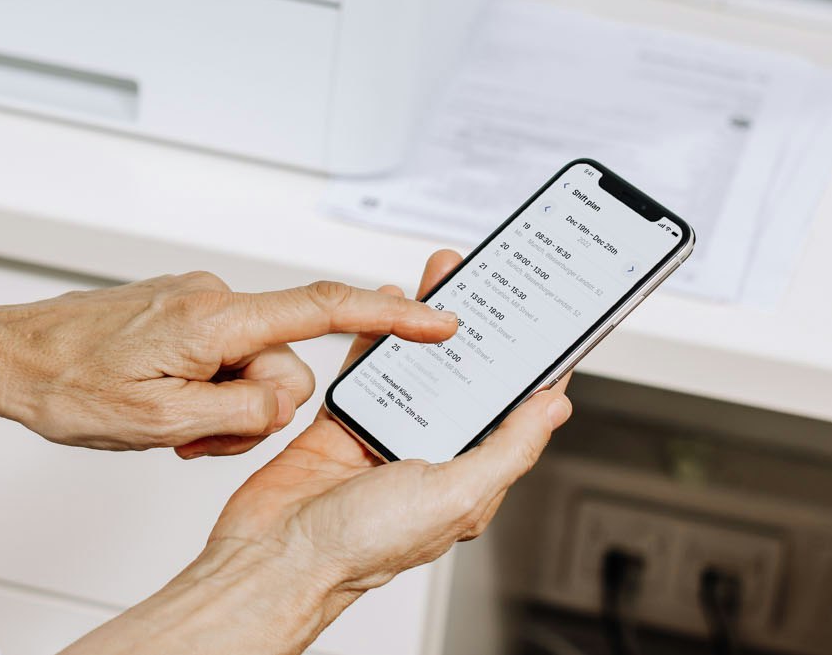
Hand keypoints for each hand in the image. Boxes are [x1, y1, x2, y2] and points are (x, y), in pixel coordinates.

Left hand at [0, 271, 458, 456]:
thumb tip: (284, 397)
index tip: (439, 318)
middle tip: (193, 438)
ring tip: (166, 426)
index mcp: (216, 318)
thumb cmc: (67, 385)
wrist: (8, 356)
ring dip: (221, 407)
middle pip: (283, 362)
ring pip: (249, 366)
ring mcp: (194, 300)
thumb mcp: (161, 422)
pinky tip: (159, 407)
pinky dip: (204, 390)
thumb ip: (242, 410)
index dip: (390, 315)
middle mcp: (212, 297)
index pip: (323, 308)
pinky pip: (220, 356)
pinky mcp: (178, 311)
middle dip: (253, 409)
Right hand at [199, 250, 570, 622]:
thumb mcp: (455, 496)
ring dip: (426, 322)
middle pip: (462, 379)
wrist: (277, 554)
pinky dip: (376, 337)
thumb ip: (507, 448)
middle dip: (476, 329)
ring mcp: (385, 435)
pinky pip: (366, 370)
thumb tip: (553, 409)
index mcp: (467, 479)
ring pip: (416, 367)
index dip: (529, 372)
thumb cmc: (362, 547)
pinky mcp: (342, 422)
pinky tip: (386, 306)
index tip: (541, 327)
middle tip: (486, 282)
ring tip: (441, 276)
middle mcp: (429, 456)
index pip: (513, 417)